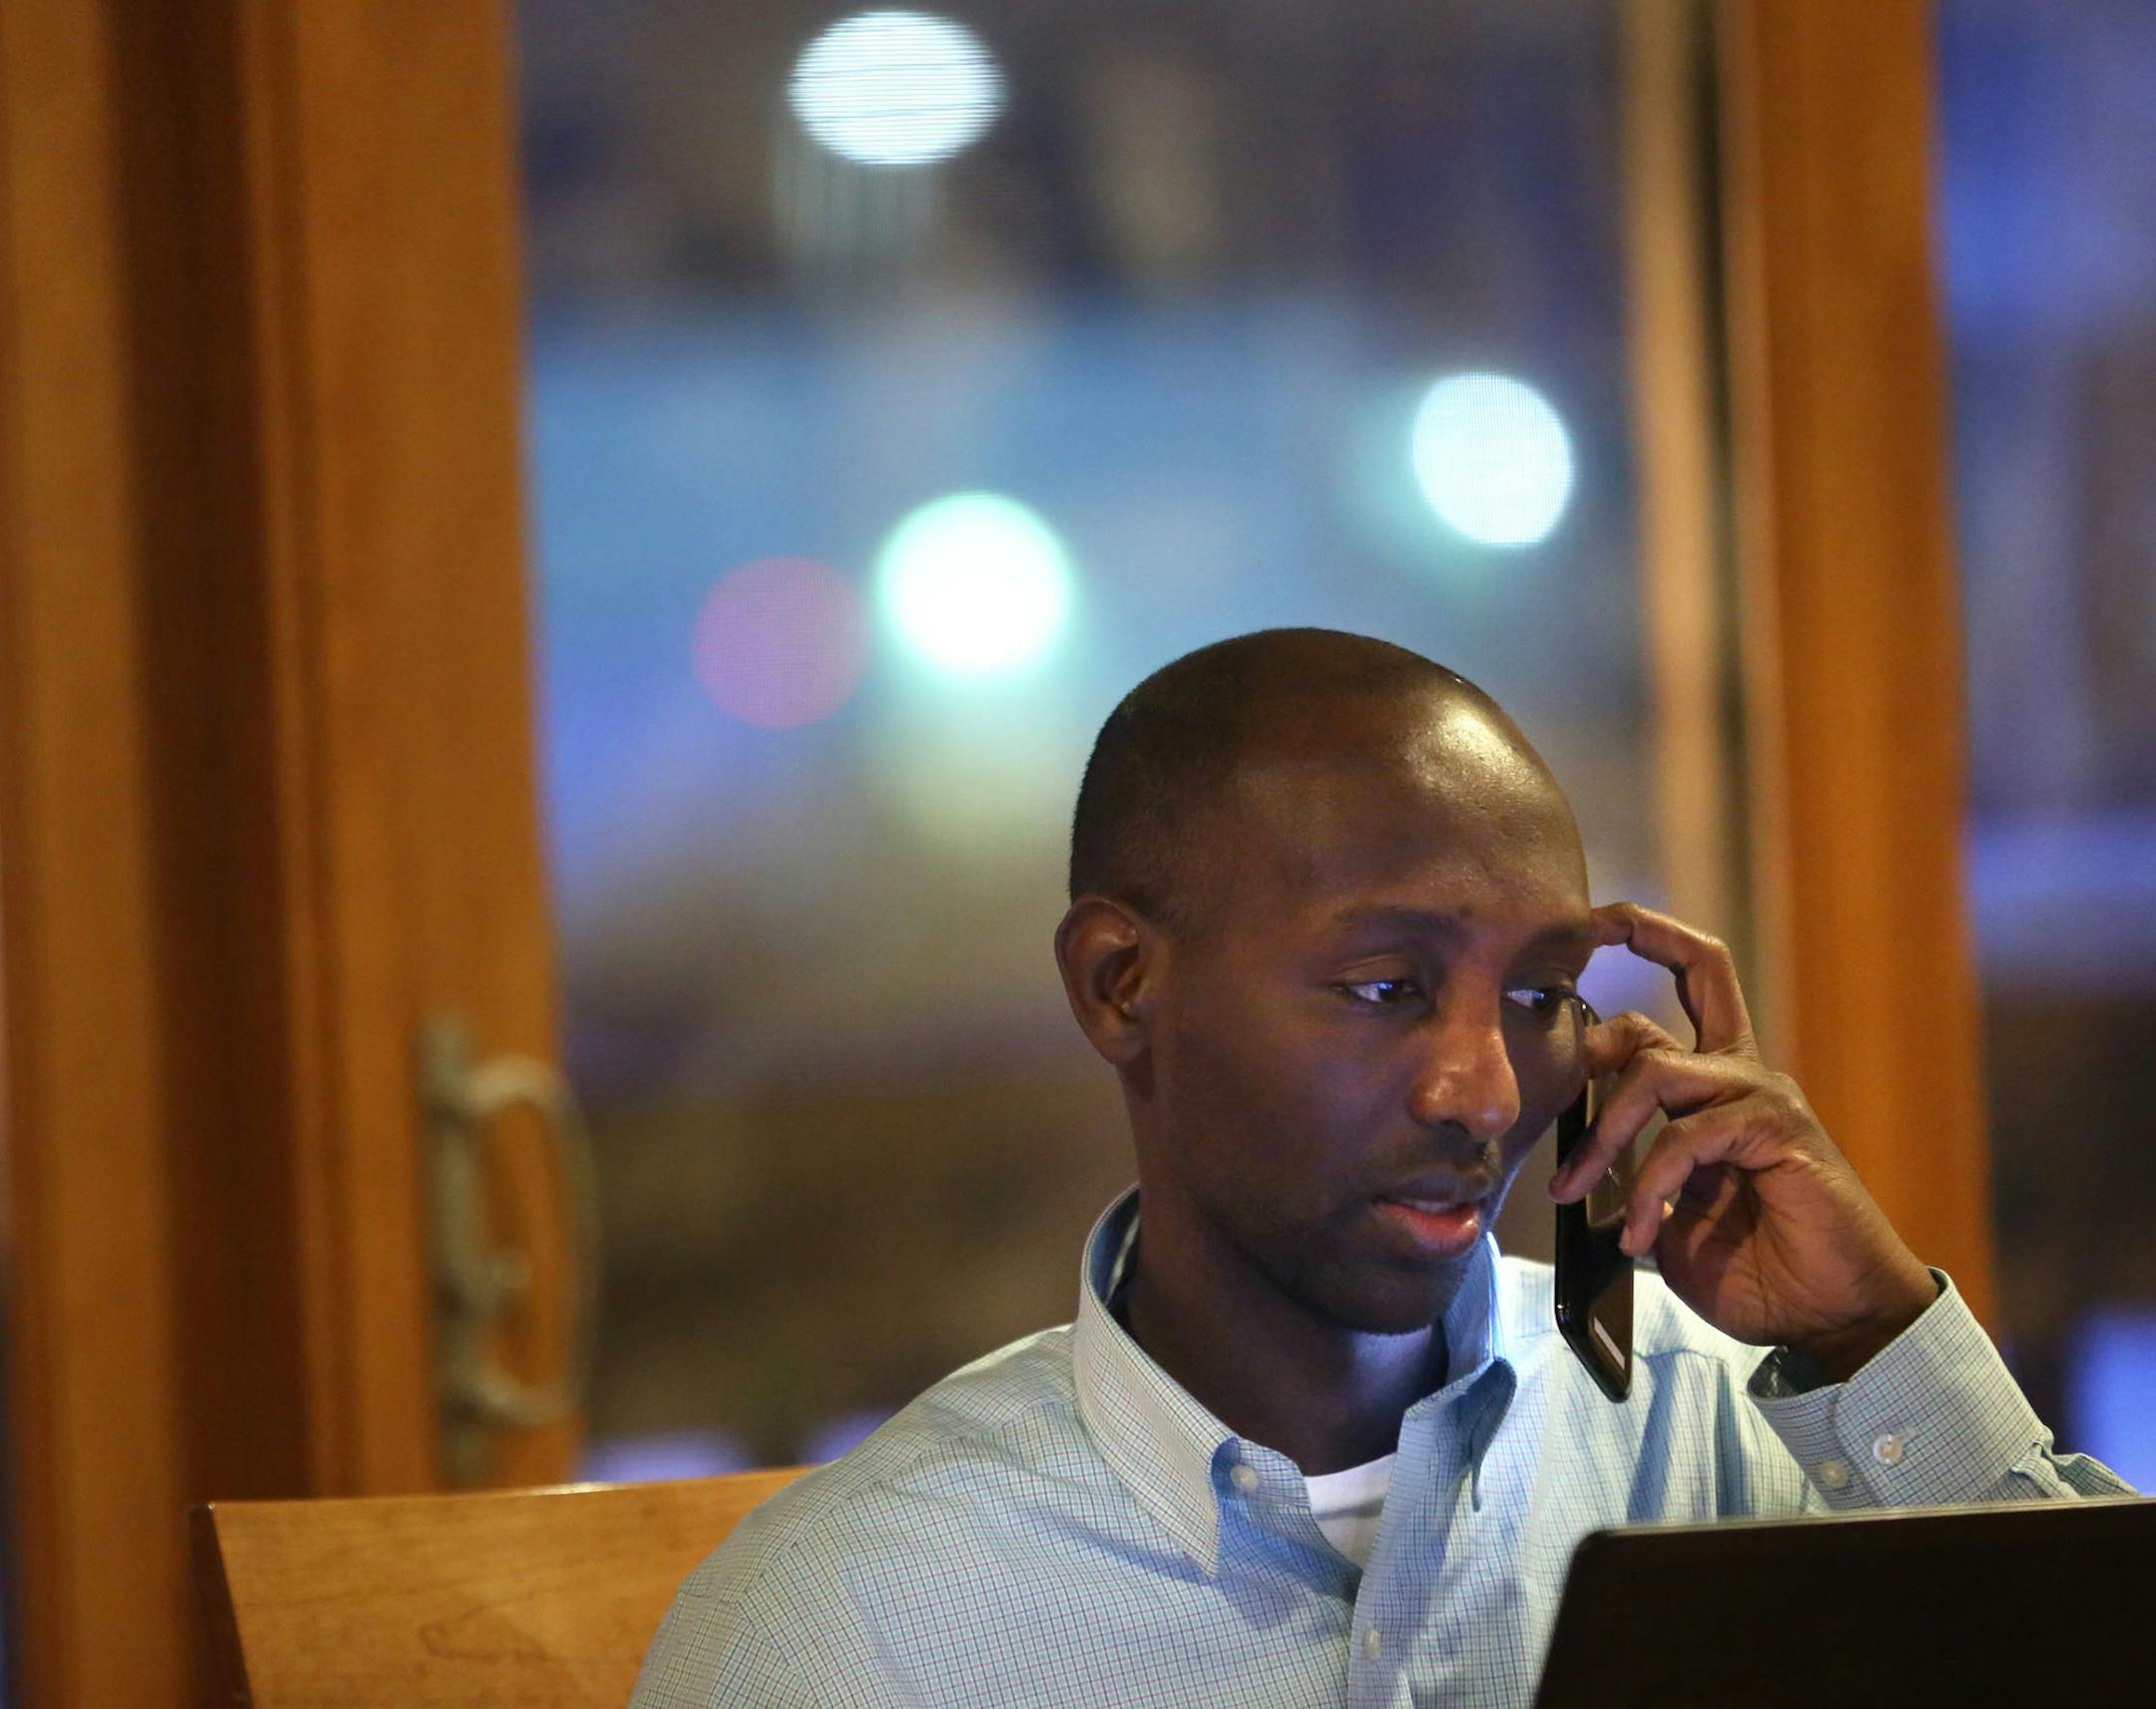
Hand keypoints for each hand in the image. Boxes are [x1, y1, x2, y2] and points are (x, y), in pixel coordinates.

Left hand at [1548, 903, 1937, 1381]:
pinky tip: (1640, 1233)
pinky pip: (1687, 1137)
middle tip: (1551, 1066)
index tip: (1591, 920)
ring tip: (1577, 1194)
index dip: (1647, 933)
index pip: (1693, 978)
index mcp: (1719, 1083)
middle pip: (1684, 988)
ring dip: (1603, 1135)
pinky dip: (1648, 1187)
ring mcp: (1764, 1097)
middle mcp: (1744, 1074)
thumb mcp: (1666, 1215)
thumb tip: (1572, 1166)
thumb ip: (1627, 1174)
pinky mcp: (1779, 1130)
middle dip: (1607, 1011)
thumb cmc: (1755, 1270)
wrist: (1829, 1317)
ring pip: (1656, 1072)